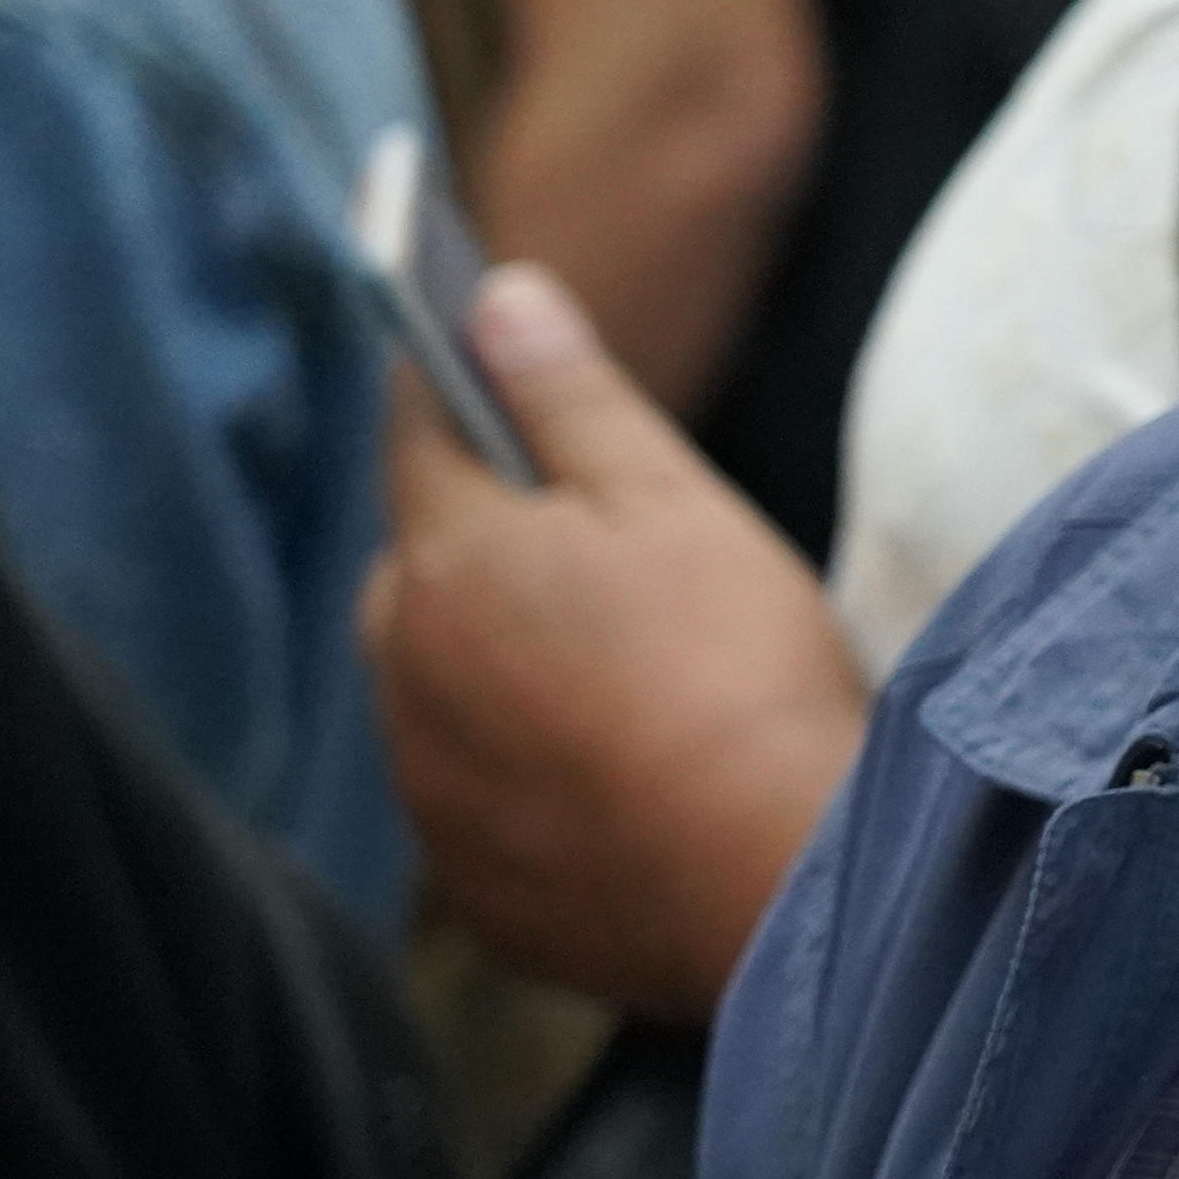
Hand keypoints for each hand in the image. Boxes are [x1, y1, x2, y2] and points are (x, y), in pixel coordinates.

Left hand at [360, 266, 868, 1018]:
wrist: (776, 879)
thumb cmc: (734, 667)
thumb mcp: (670, 498)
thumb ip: (569, 393)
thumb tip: (495, 294)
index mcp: (446, 559)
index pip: (416, 431)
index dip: (453, 383)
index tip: (482, 354)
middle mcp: (402, 673)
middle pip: (418, 568)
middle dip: (480, 541)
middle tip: (603, 549)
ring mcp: (427, 790)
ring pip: (437, 687)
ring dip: (497, 664)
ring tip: (624, 673)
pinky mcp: (471, 883)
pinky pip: (477, 797)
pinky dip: (525, 773)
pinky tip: (622, 775)